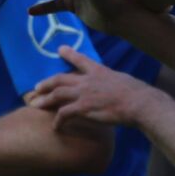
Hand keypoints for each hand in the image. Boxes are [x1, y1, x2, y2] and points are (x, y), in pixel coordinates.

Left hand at [28, 46, 153, 129]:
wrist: (139, 103)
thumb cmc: (137, 94)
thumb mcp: (122, 80)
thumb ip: (112, 81)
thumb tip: (113, 86)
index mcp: (99, 71)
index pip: (80, 59)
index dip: (69, 53)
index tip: (60, 49)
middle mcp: (88, 80)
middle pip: (60, 79)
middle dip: (46, 83)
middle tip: (36, 87)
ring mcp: (84, 93)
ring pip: (57, 94)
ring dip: (44, 100)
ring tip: (35, 105)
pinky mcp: (83, 108)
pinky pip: (64, 114)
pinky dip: (57, 121)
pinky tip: (55, 126)